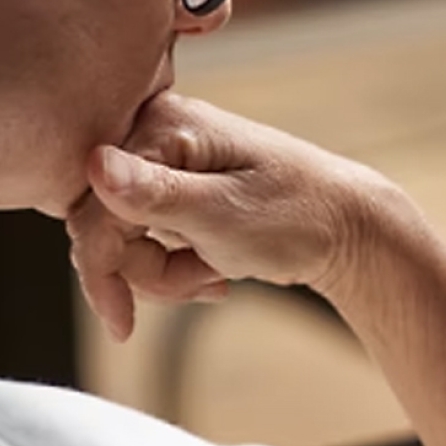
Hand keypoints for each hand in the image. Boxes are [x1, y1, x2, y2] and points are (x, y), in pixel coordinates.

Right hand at [67, 92, 405, 340]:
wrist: (350, 232)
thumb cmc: (300, 218)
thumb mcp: (224, 213)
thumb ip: (156, 195)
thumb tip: (95, 164)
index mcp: (164, 126)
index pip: (94, 204)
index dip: (101, 266)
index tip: (120, 319)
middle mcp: (159, 135)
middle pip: (105, 224)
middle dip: (148, 268)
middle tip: (201, 280)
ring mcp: (169, 164)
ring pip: (126, 240)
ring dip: (166, 272)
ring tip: (217, 272)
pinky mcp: (180, 192)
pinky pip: (150, 240)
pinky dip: (177, 267)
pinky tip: (216, 269)